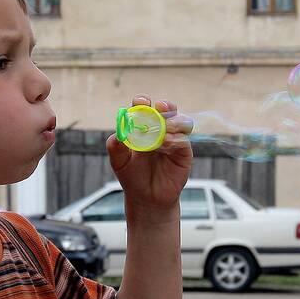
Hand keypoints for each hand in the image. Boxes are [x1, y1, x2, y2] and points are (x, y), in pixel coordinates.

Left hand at [107, 96, 192, 216]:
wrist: (146, 197)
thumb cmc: (132, 175)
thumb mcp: (119, 161)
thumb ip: (115, 146)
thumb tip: (118, 133)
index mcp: (143, 125)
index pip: (145, 106)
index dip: (143, 101)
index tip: (140, 103)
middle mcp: (160, 128)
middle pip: (167, 108)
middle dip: (164, 105)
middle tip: (158, 109)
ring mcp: (174, 138)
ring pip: (181, 120)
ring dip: (173, 121)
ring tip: (165, 129)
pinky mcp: (184, 151)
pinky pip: (184, 140)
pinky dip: (176, 139)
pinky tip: (166, 144)